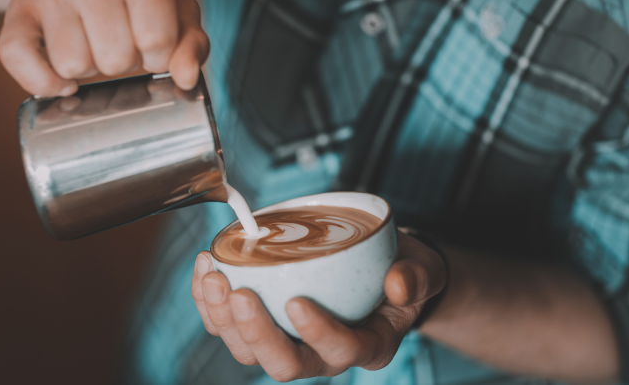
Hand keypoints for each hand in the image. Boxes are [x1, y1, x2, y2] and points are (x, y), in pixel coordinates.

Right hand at [0, 0, 208, 96]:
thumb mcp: (178, 6)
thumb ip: (191, 43)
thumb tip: (187, 78)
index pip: (157, 41)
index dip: (159, 55)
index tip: (151, 41)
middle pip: (115, 60)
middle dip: (123, 62)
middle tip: (119, 39)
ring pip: (73, 66)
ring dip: (87, 69)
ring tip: (92, 42)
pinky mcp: (18, 7)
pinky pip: (18, 59)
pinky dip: (41, 81)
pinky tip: (61, 78)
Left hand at [191, 231, 446, 381]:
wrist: (380, 269)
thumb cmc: (399, 271)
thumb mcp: (422, 270)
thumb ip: (417, 276)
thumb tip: (397, 284)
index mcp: (366, 345)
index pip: (340, 350)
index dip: (317, 333)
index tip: (296, 302)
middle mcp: (322, 354)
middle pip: (283, 363)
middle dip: (255, 333)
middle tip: (239, 293)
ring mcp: (289, 341)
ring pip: (247, 350)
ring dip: (222, 318)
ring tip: (213, 275)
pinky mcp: (264, 324)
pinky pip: (229, 324)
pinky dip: (210, 300)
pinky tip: (205, 265)